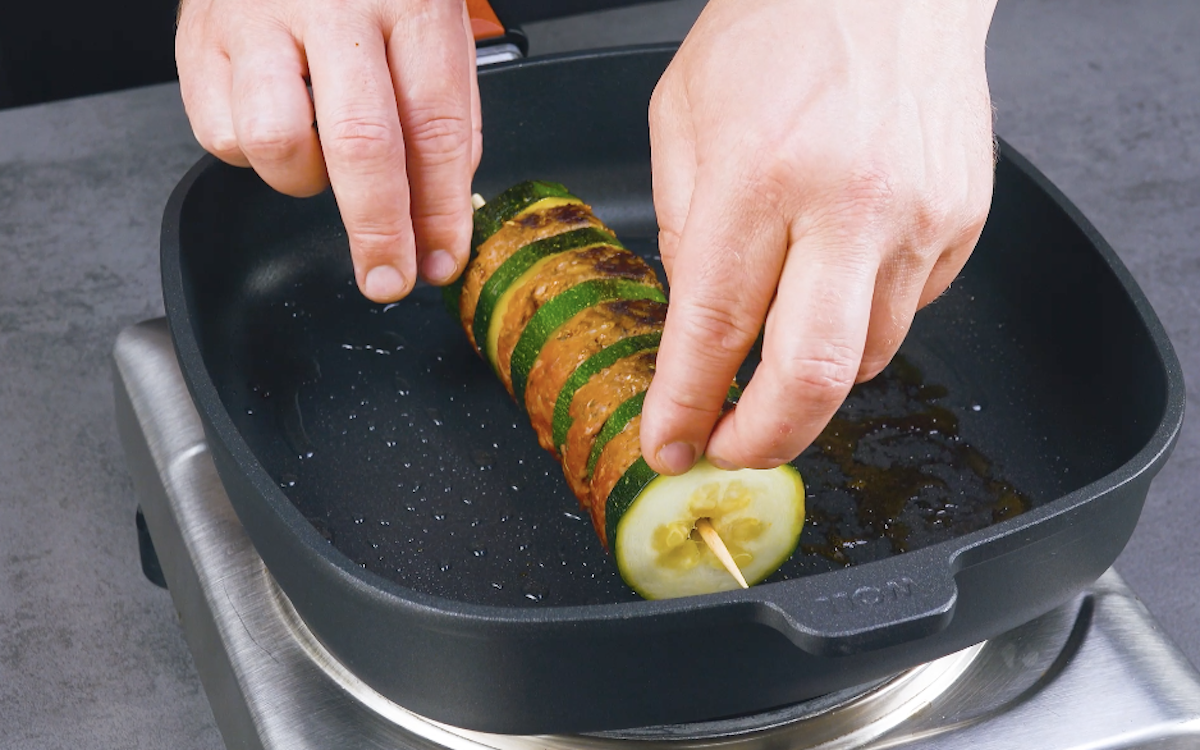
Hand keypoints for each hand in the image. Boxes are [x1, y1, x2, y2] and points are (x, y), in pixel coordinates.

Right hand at [176, 0, 480, 300]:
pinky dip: (252, 155)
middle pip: (361, 143)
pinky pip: (221, 136)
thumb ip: (444, 114)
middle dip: (379, 231)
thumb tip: (442, 213)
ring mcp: (257, 21)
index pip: (435, 125)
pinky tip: (278, 124)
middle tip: (389, 278)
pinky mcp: (198, 40)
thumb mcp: (428, 24)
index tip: (444, 259)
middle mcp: (331, 6)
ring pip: (277, 143)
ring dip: (307, 181)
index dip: (441, 208)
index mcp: (407, 0)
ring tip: (322, 160)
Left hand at [641, 0, 996, 474]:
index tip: (670, 445)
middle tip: (731, 449)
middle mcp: (849, 203)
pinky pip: (906, 312)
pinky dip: (861, 319)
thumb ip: (681, 227)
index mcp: (760, 174)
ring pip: (865, 359)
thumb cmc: (778, 28)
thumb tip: (698, 326)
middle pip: (813, 378)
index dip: (686, 406)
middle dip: (763, 439)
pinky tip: (838, 275)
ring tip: (779, 346)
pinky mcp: (960, 221)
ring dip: (811, 378)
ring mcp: (918, 217)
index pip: (714, 328)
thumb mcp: (682, 116)